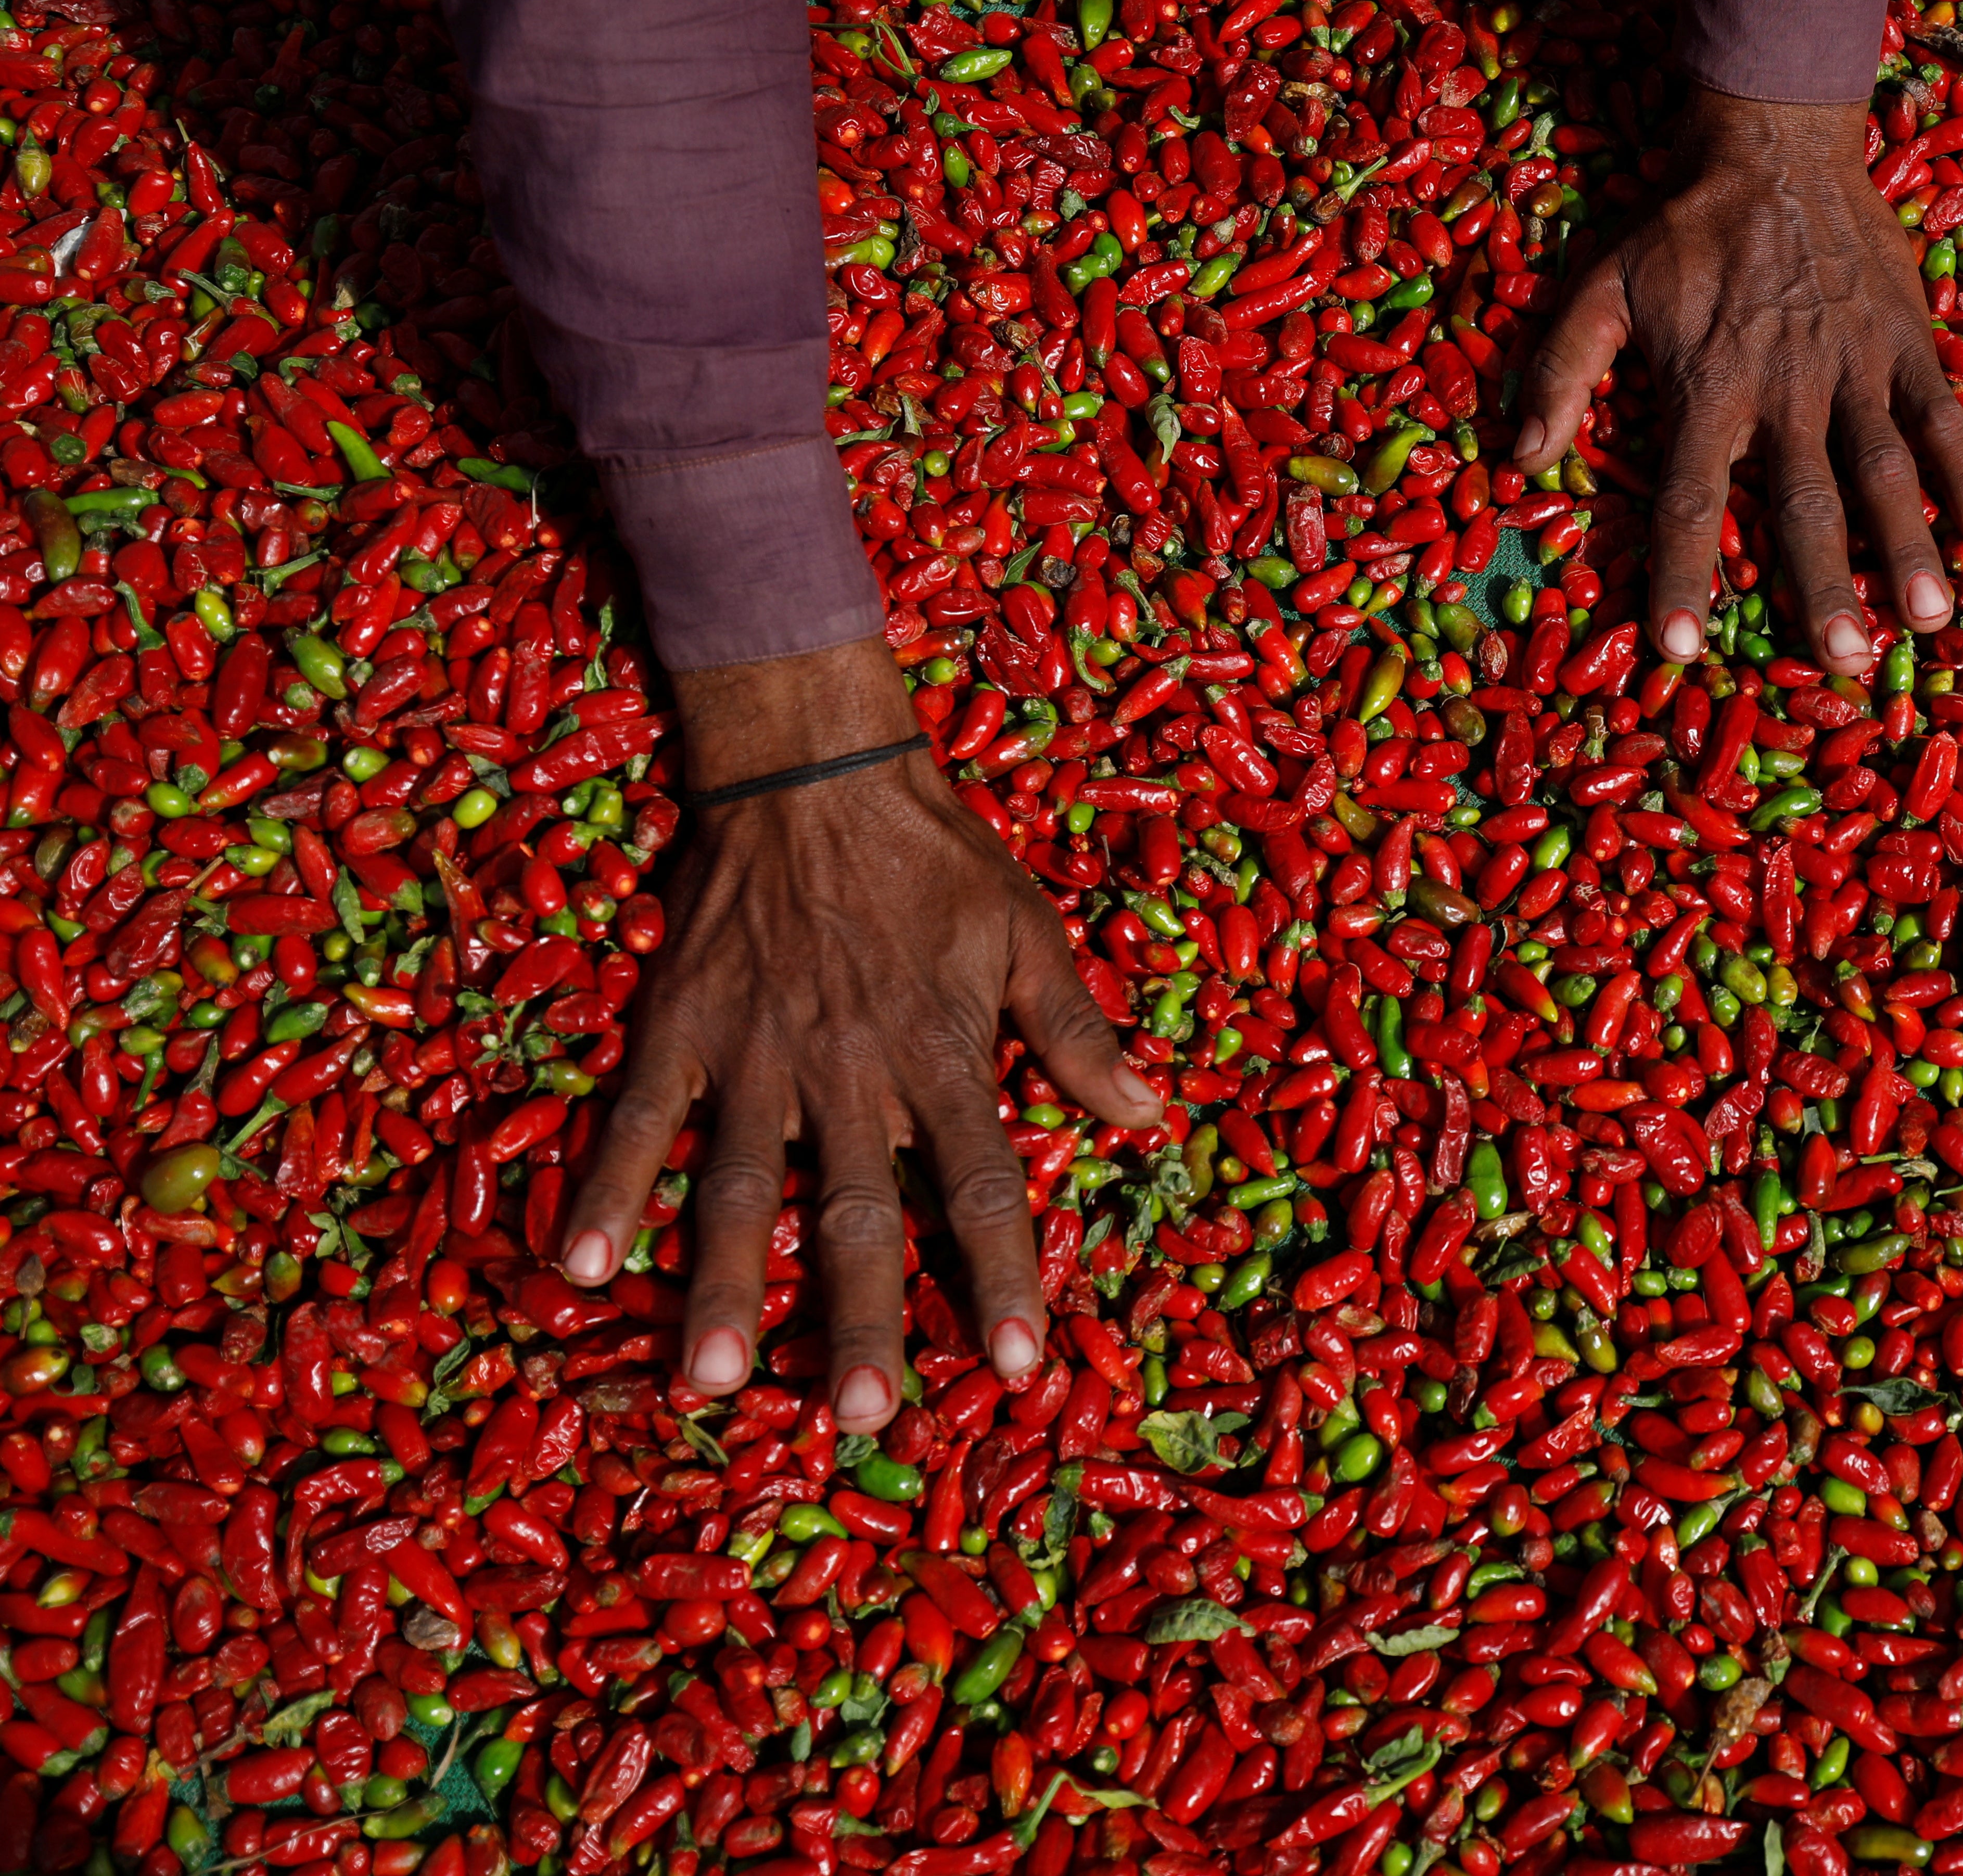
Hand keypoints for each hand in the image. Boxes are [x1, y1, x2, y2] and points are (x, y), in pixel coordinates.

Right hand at [555, 639, 1158, 1430]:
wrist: (816, 771)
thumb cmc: (936, 858)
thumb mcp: (1030, 932)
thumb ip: (1080, 1033)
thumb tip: (1154, 1116)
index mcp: (941, 1056)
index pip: (984, 1187)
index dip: (1006, 1278)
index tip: (1021, 1367)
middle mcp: (847, 1072)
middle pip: (854, 1214)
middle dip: (860, 1320)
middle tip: (863, 1417)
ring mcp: (753, 1056)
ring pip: (735, 1189)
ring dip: (721, 1288)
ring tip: (710, 1383)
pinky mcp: (678, 1029)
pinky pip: (637, 1120)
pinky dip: (606, 1190)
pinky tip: (581, 1268)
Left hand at [1512, 88, 1962, 676]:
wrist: (1774, 143)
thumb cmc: (1683, 229)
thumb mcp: (1602, 288)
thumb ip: (1559, 372)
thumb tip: (1518, 461)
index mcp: (1708, 386)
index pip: (1691, 499)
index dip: (1683, 575)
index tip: (1679, 649)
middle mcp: (1783, 388)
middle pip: (1802, 500)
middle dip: (1823, 583)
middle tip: (1844, 661)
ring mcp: (1853, 366)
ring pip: (1883, 467)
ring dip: (1907, 544)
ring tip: (1929, 618)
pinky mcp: (1906, 340)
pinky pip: (1941, 413)